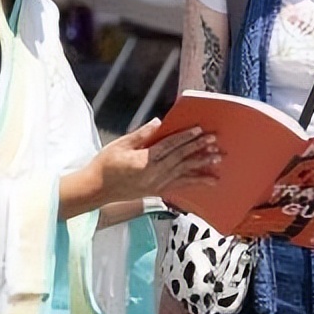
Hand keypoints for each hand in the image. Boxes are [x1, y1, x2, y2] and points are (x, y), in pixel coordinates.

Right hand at [94, 119, 220, 203]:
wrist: (97, 190)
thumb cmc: (106, 165)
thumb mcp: (120, 145)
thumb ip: (141, 134)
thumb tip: (158, 122)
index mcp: (144, 161)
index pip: (169, 146)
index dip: (185, 137)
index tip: (199, 129)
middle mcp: (153, 175)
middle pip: (180, 159)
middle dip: (198, 148)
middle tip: (214, 141)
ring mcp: (157, 185)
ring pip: (184, 173)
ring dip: (201, 165)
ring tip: (216, 159)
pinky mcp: (157, 191)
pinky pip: (180, 186)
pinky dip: (195, 182)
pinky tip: (208, 180)